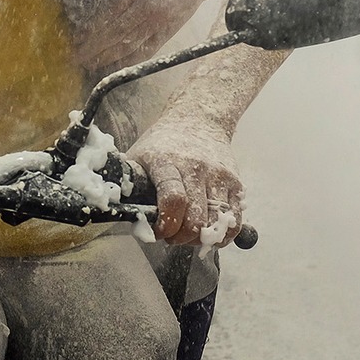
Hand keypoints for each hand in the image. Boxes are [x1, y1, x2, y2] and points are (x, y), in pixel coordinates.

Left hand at [73, 0, 226, 72]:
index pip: (108, 13)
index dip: (90, 29)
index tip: (76, 38)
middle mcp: (149, 5)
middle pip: (115, 33)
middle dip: (94, 48)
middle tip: (77, 57)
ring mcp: (161, 20)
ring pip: (130, 45)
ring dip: (108, 57)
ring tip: (91, 64)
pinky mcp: (170, 29)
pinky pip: (147, 50)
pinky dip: (130, 60)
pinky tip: (116, 65)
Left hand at [129, 113, 242, 247]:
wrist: (198, 120)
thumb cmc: (164, 144)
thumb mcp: (139, 156)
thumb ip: (131, 185)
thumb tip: (123, 216)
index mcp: (167, 162)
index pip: (174, 198)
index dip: (166, 225)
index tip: (159, 232)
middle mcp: (197, 168)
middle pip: (196, 217)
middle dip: (181, 237)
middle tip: (172, 236)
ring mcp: (219, 176)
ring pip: (217, 223)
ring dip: (200, 239)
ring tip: (188, 234)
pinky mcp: (236, 183)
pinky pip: (234, 221)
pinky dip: (222, 236)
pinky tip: (207, 234)